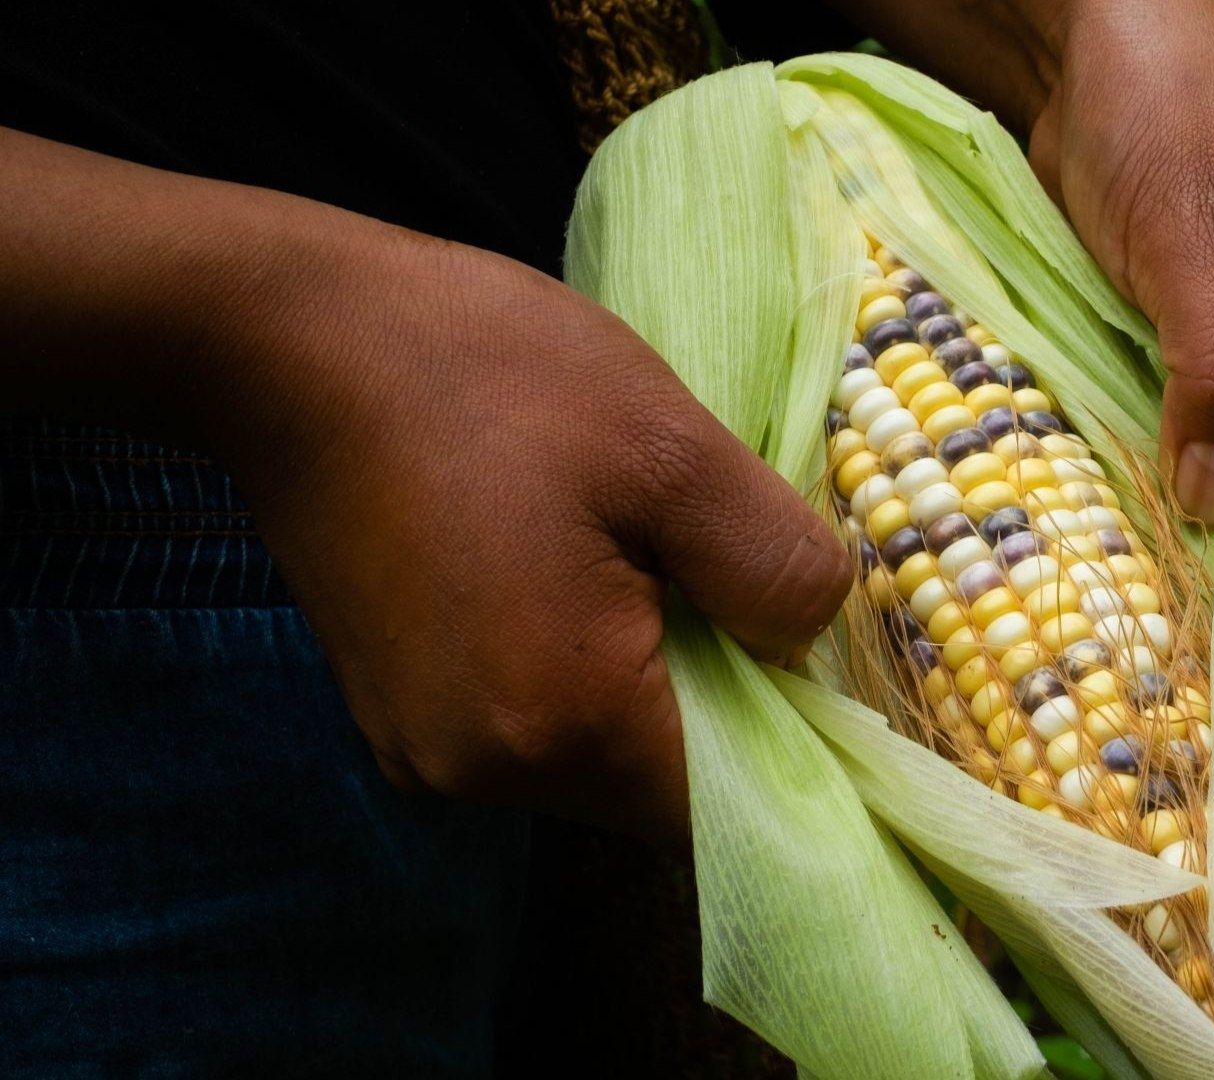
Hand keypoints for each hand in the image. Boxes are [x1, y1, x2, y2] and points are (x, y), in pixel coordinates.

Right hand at [216, 232, 852, 831]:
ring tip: (646, 558)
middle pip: (660, 789)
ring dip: (650, 682)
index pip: (730, 801)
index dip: (794, 737)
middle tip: (729, 575)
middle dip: (722, 700)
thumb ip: (770, 562)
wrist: (287, 339)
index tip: (805, 646)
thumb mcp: (669, 445)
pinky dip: (582, 672)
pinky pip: (532, 727)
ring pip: (598, 758)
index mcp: (559, 719)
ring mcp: (427, 752)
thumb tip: (812, 641)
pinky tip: (577, 571)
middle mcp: (485, 772)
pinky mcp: (398, 715)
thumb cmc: (483, 372)